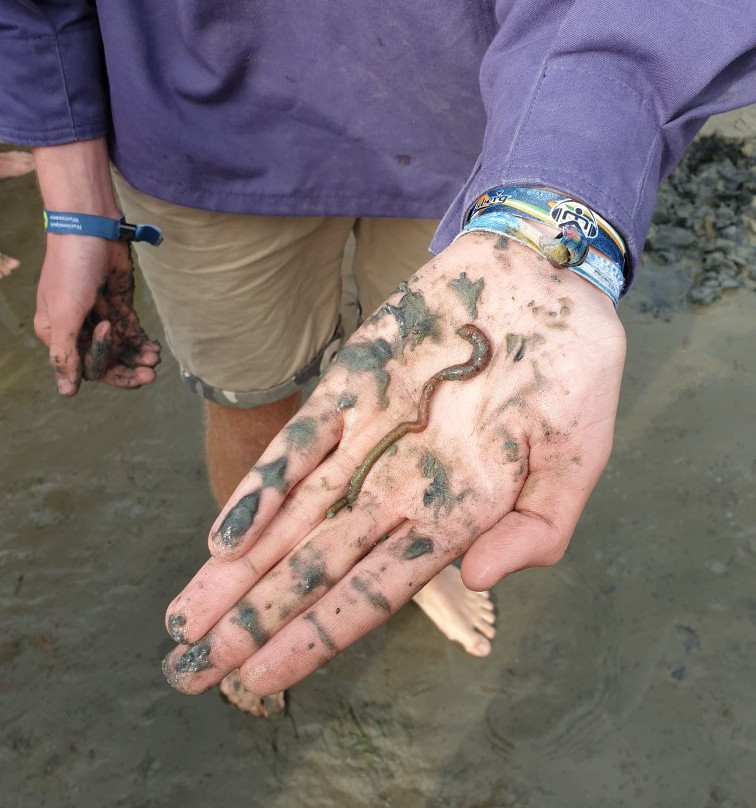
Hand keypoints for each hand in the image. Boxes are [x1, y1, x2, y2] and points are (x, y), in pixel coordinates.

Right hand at [34, 234, 160, 395]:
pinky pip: (130, 332)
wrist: (92, 228)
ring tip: (154, 358)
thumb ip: (66, 354)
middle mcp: (77, 328)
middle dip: (128, 369)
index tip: (124, 356)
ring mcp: (99, 316)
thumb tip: (66, 393)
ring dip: (137, 356)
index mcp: (57, 333)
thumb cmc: (72, 269)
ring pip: (120, 348)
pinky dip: (141, 341)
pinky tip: (154, 348)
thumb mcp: (65, 314)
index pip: (84, 366)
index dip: (107, 368)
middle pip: (105, 361)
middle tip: (151, 374)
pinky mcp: (117, 305)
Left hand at [162, 233, 625, 694]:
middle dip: (252, 622)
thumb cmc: (572, 371)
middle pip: (312, 568)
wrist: (543, 277)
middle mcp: (397, 486)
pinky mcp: (353, 382)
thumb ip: (538, 530)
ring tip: (187, 620)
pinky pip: (300, 442)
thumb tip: (477, 581)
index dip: (314, 639)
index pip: (371, 593)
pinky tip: (224, 535)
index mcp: (452, 514)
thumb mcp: (580, 458)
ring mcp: (370, 436)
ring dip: (239, 569)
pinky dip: (262, 486)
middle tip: (188, 672)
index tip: (261, 683)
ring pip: (291, 516)